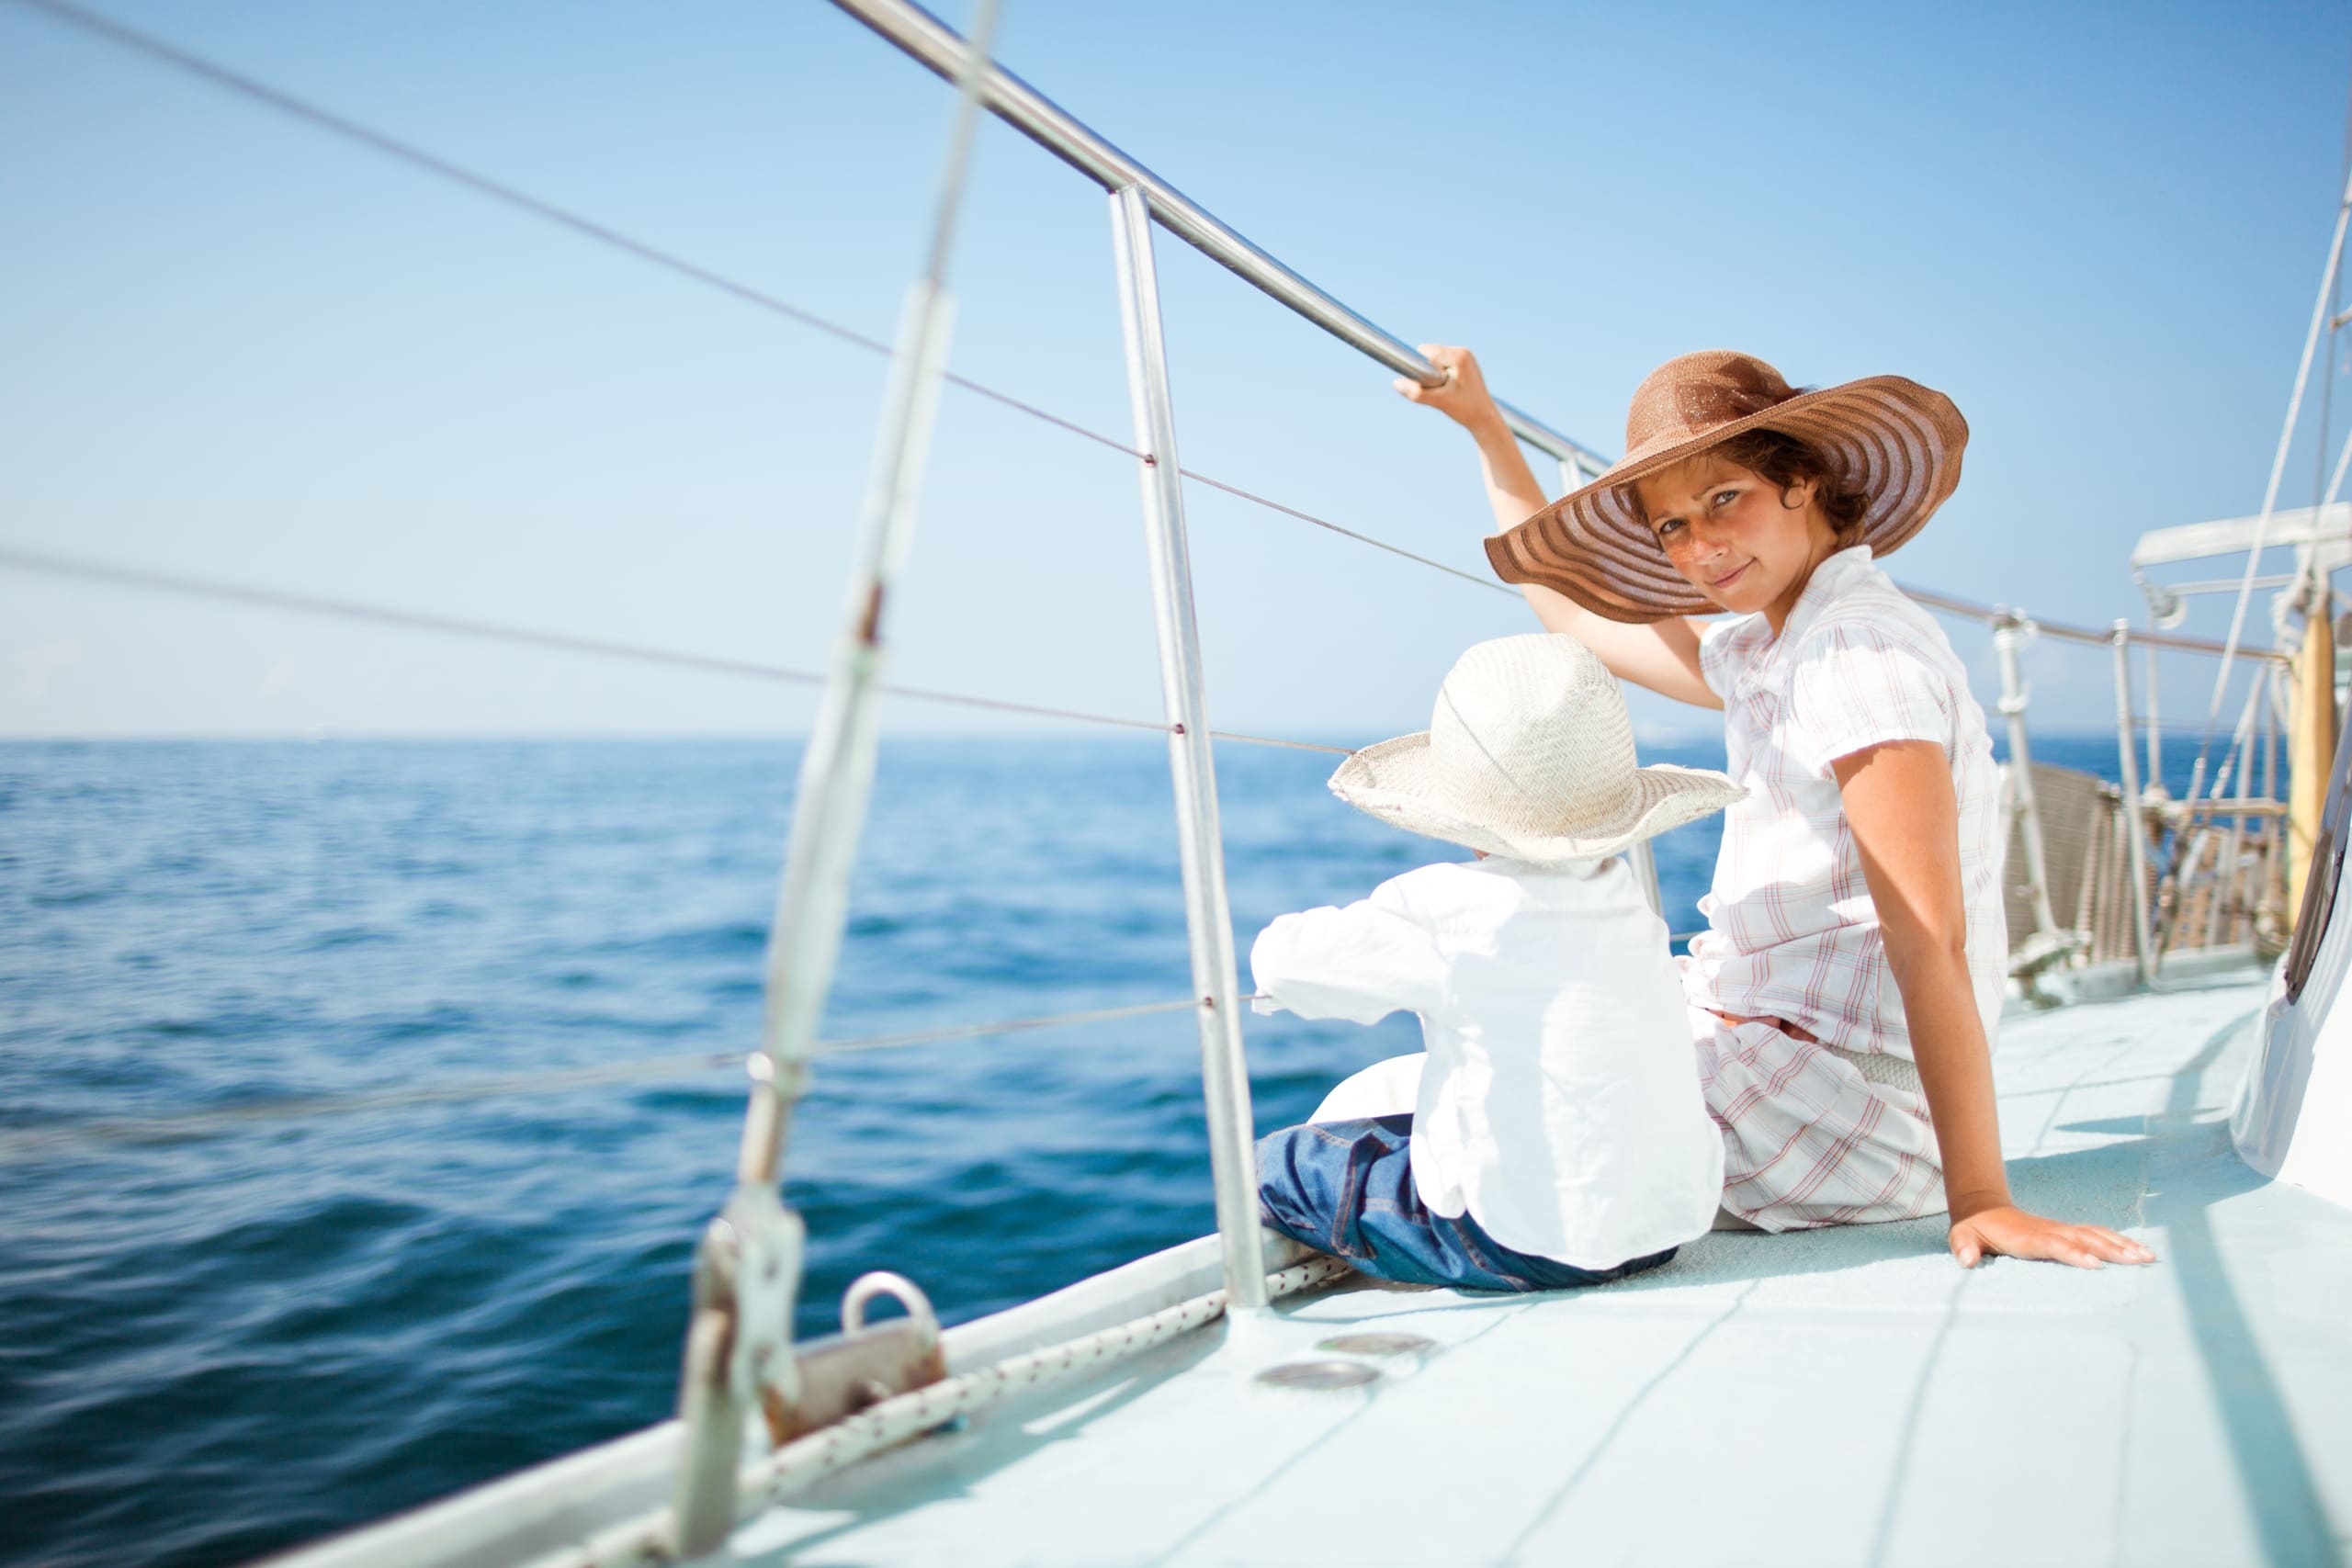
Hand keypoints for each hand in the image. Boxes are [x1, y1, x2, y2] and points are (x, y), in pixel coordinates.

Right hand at [1394, 344, 1504, 433]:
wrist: (1486, 421)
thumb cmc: (1467, 410)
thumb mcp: (1439, 401)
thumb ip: (1417, 392)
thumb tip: (1396, 383)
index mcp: (1460, 355)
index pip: (1427, 352)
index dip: (1420, 368)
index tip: (1426, 383)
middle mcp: (1464, 352)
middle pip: (1430, 356)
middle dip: (1427, 373)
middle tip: (1441, 391)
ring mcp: (1465, 359)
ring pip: (1435, 363)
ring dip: (1433, 377)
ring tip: (1447, 392)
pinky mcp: (1465, 367)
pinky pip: (1443, 367)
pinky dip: (1440, 379)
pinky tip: (1450, 392)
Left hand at [1947, 1204, 2155, 1269]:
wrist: (1984, 1208)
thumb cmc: (1975, 1229)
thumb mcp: (1962, 1237)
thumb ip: (1963, 1248)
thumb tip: (1966, 1260)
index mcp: (2027, 1236)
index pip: (2054, 1245)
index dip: (2074, 1253)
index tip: (2095, 1263)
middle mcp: (2050, 1231)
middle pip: (2085, 1239)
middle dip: (2112, 1249)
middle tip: (2139, 1260)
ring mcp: (2062, 1229)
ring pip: (2096, 1235)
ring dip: (2123, 1245)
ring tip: (2149, 1257)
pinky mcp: (2069, 1232)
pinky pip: (2097, 1235)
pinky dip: (2119, 1241)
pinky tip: (2140, 1251)